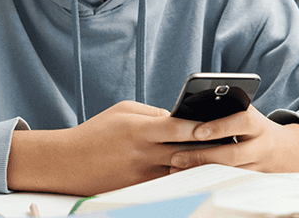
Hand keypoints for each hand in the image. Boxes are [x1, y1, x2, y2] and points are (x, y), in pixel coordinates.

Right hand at [7, 101, 201, 195]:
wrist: (68, 162)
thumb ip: (152, 113)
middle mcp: (144, 154)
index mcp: (140, 130)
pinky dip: (181, 176)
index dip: (201, 126)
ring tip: (220, 158)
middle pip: (185, 151)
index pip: (178, 127)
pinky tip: (196, 171)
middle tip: (230, 142)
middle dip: (208, 147)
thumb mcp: (123, 111)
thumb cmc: (95, 133)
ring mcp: (143, 174)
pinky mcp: (139, 188)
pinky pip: (167, 182)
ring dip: (199, 164)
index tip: (219, 123)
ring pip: (180, 170)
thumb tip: (177, 117)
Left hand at [169, 106, 298, 172]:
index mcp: (258, 125)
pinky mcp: (252, 180)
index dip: (220, 127)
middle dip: (202, 156)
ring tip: (177, 168)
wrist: (287, 152)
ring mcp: (258, 166)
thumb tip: (196, 104)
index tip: (196, 131)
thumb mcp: (248, 114)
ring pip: (228, 172)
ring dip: (201, 171)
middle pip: (232, 154)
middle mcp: (261, 146)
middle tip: (177, 156)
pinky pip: (227, 182)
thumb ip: (228, 108)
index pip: (241, 123)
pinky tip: (189, 177)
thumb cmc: (256, 128)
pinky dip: (207, 180)